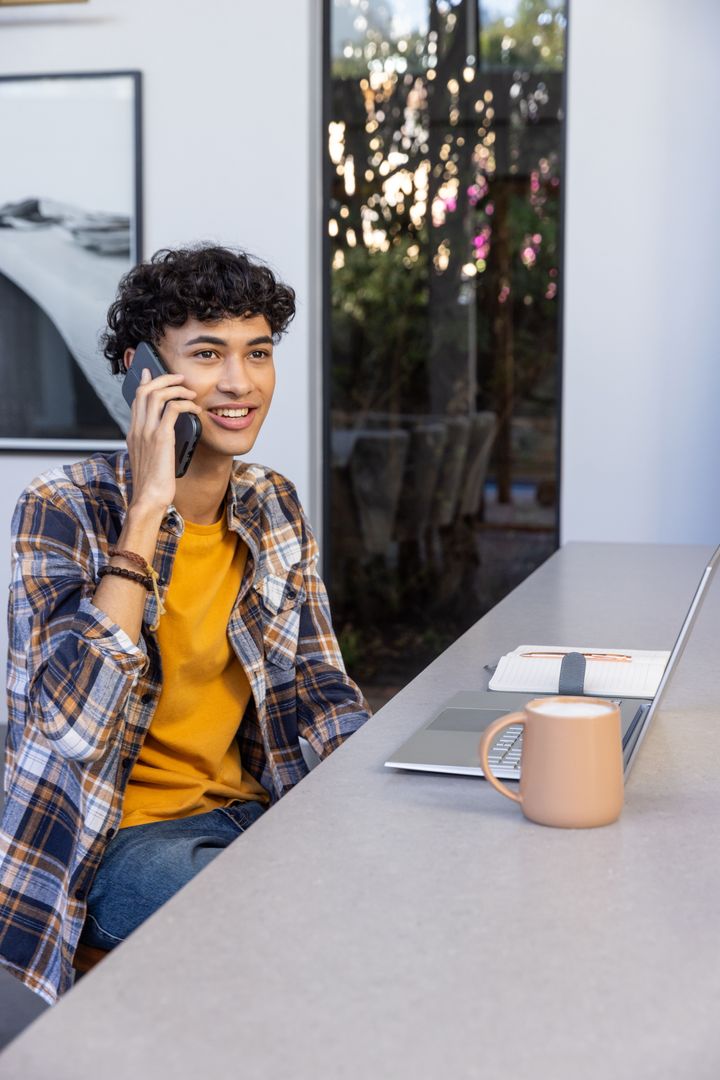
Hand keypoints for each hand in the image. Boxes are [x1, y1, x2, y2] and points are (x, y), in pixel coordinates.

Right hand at [126, 368, 201, 514]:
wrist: (148, 499)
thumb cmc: (152, 485)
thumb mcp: (149, 460)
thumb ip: (152, 445)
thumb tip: (165, 437)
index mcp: (133, 433)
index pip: (136, 399)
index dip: (145, 383)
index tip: (152, 373)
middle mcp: (137, 429)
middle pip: (145, 390)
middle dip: (163, 378)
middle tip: (179, 378)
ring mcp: (147, 432)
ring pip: (157, 394)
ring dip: (177, 388)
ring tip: (190, 392)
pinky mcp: (161, 437)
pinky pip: (173, 408)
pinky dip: (186, 403)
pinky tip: (195, 409)